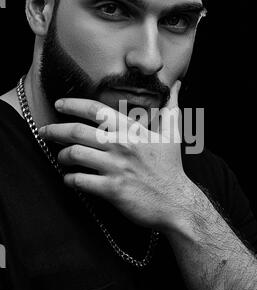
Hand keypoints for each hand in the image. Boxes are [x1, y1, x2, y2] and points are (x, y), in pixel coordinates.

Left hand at [38, 81, 193, 231]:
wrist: (176, 203)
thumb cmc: (172, 169)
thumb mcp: (173, 135)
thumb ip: (172, 108)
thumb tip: (177, 85)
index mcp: (133, 131)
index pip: (96, 110)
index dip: (73, 104)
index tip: (59, 104)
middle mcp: (122, 146)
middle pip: (78, 131)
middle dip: (55, 130)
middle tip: (45, 131)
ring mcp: (116, 168)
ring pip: (75, 154)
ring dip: (62, 155)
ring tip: (61, 157)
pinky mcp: (112, 190)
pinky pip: (80, 181)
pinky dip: (69, 179)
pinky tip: (69, 179)